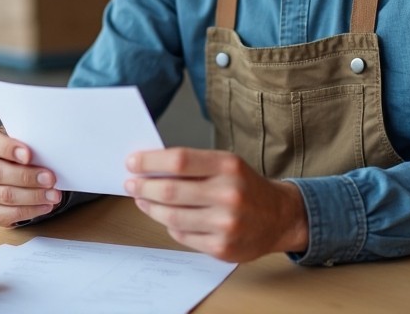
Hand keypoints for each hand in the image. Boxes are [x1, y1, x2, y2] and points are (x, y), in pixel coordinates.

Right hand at [0, 127, 61, 226]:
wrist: (12, 168)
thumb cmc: (17, 151)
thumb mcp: (20, 139)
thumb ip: (27, 142)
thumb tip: (45, 153)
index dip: (8, 148)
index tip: (28, 155)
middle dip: (26, 177)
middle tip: (50, 178)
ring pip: (4, 195)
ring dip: (33, 196)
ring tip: (53, 194)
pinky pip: (8, 214)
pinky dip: (30, 211)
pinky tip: (45, 205)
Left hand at [124, 147, 307, 262]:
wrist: (278, 217)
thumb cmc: (245, 187)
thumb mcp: (226, 165)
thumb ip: (193, 165)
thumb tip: (149, 167)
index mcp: (229, 166)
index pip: (179, 161)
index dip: (150, 162)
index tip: (132, 162)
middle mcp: (229, 194)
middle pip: (170, 191)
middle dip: (143, 187)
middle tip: (131, 184)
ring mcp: (225, 224)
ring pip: (171, 216)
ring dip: (150, 208)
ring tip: (142, 200)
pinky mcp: (222, 247)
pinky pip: (182, 235)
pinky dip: (170, 225)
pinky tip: (167, 217)